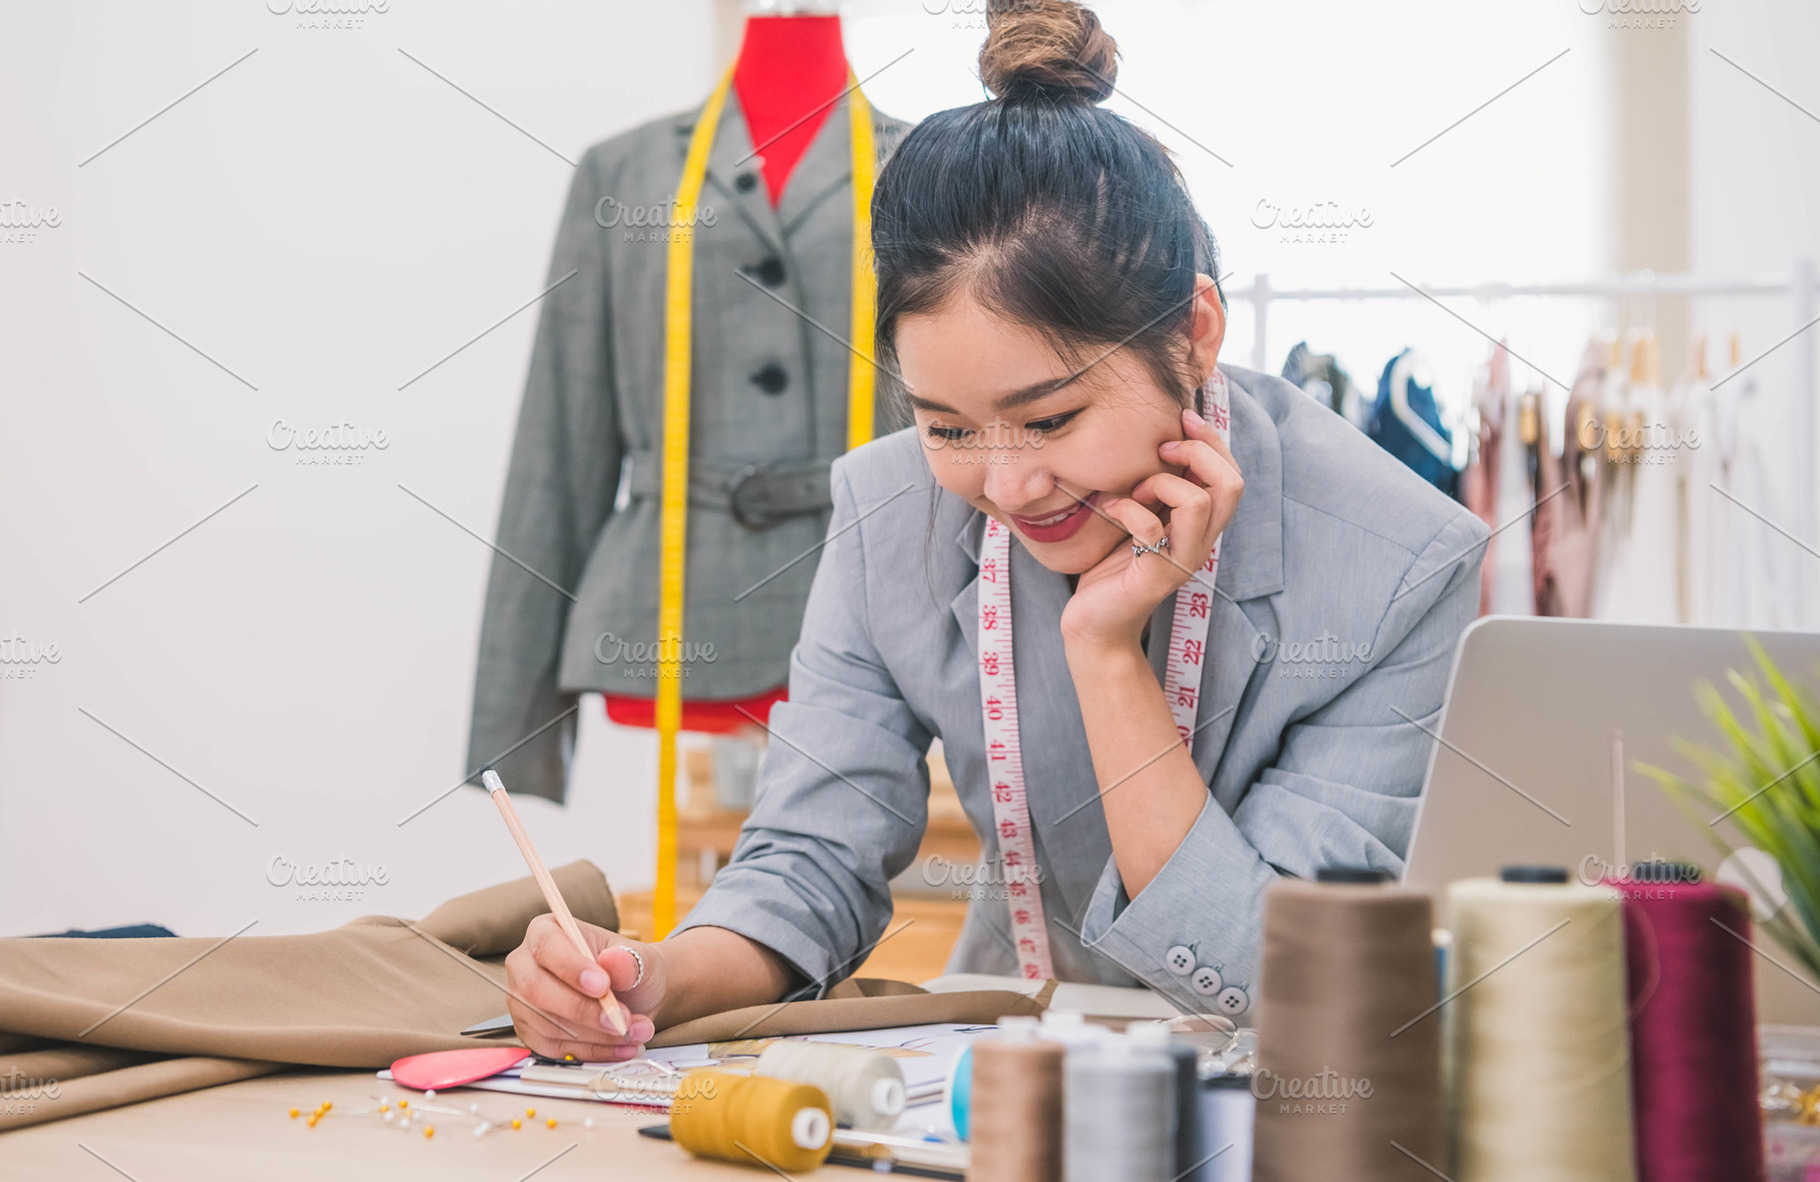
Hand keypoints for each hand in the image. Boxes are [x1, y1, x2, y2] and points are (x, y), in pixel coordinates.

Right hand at [504, 913, 662, 1060]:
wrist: (636, 996)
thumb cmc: (631, 970)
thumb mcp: (641, 959)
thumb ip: (630, 962)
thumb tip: (613, 960)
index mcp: (546, 932)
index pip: (546, 946)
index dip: (571, 967)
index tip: (603, 986)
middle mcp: (525, 966)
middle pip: (536, 990)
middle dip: (582, 1010)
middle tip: (622, 1019)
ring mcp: (523, 1002)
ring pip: (546, 1025)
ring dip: (595, 1035)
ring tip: (635, 1032)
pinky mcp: (532, 1033)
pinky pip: (553, 1050)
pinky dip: (592, 1051)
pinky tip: (623, 1046)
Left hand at [1060, 405, 1242, 653]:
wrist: (1093, 625)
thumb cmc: (1111, 567)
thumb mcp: (1138, 517)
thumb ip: (1155, 489)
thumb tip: (1158, 439)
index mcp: (1201, 526)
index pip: (1232, 475)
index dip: (1213, 440)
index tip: (1182, 418)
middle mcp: (1200, 543)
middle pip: (1232, 485)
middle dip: (1199, 452)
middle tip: (1162, 450)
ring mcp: (1181, 560)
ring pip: (1199, 503)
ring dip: (1161, 483)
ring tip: (1132, 492)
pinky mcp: (1154, 575)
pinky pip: (1151, 528)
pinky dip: (1127, 508)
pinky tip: (1111, 508)